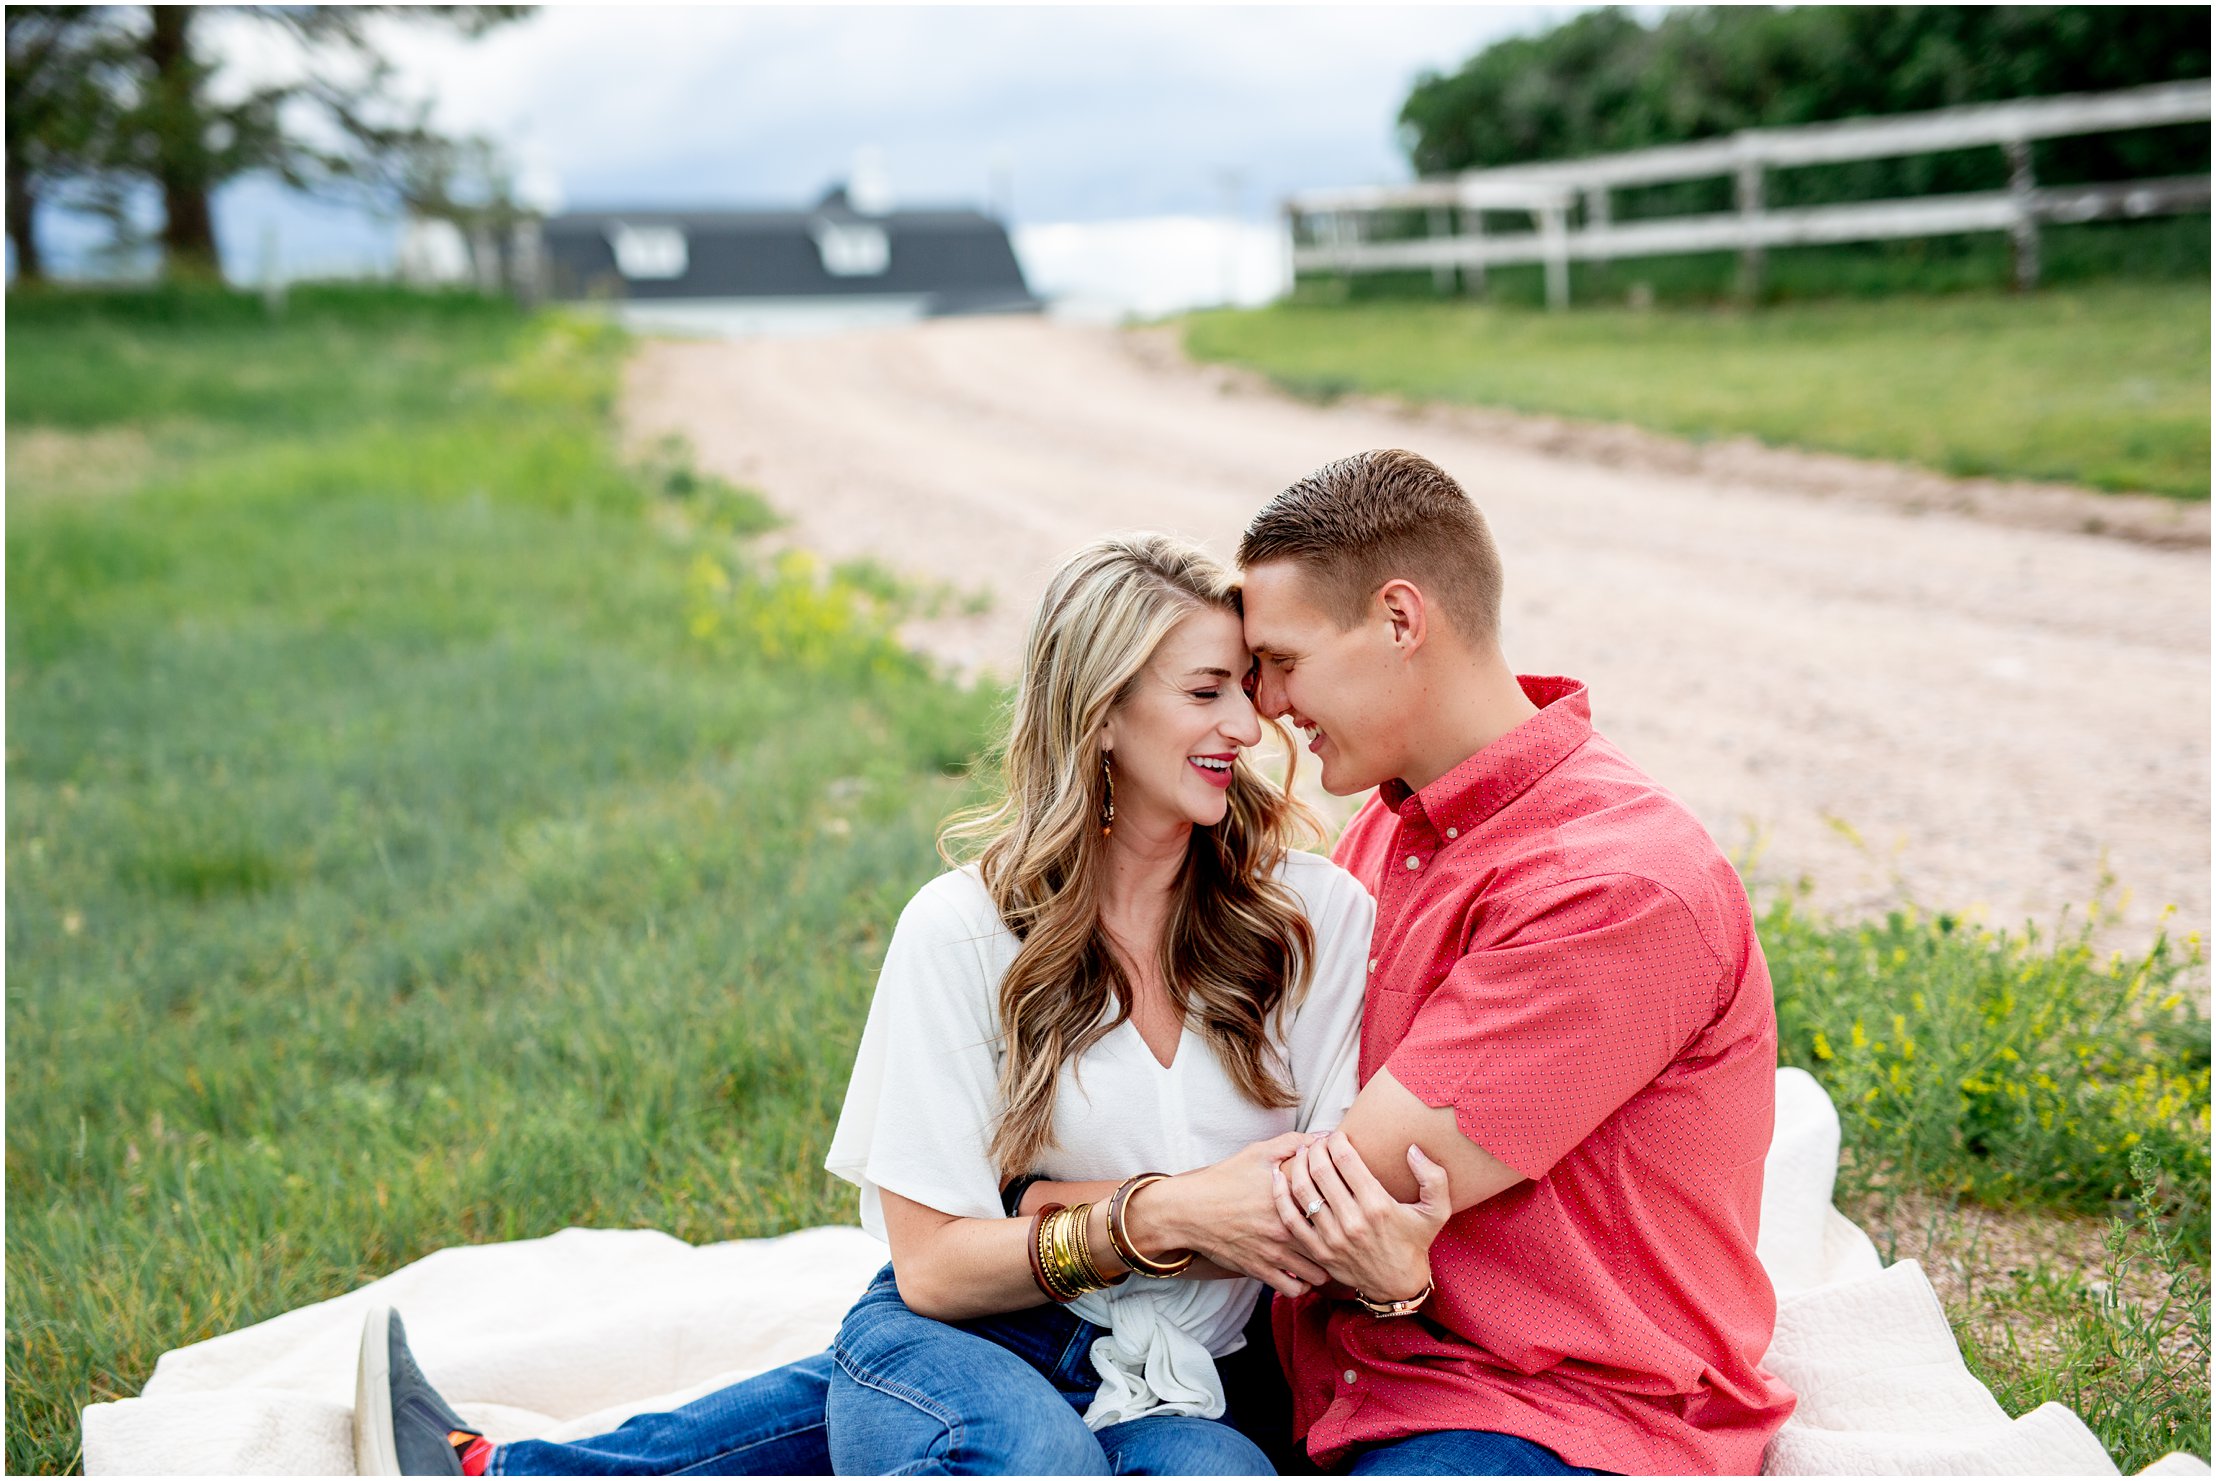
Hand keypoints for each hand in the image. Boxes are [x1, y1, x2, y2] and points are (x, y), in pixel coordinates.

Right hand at [1134, 1133, 1331, 1298]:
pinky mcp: (1260, 1270)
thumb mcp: (1257, 1153)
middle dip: (1342, 1243)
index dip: (1347, 1207)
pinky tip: (1303, 1274)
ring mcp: (1274, 1252)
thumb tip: (1323, 1137)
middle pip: (1332, 1243)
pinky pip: (1294, 1289)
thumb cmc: (1224, 1179)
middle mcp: (1286, 1227)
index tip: (1351, 1208)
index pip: (1334, 1205)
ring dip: (1326, 1267)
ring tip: (1327, 1259)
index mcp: (1291, 1196)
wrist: (1189, 1210)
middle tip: (1346, 1239)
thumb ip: (1293, 1143)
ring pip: (1318, 1273)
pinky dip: (1302, 1285)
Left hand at [1273, 1131, 1450, 1301]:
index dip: (1336, 1140)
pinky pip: (1291, 1219)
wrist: (1398, 1284)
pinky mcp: (1319, 1251)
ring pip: (1303, 1191)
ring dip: (1298, 1165)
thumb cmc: (1416, 1241)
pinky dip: (1280, 1195)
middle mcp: (1353, 1221)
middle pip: (1321, 1171)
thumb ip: (1433, 1178)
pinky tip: (1278, 1177)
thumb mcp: (1436, 1211)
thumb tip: (1413, 1150)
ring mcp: (1333, 1238)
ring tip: (1301, 1153)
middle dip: (1316, 1148)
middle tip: (1317, 1141)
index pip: (1346, 1160)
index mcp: (1378, 1206)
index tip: (1337, 1135)